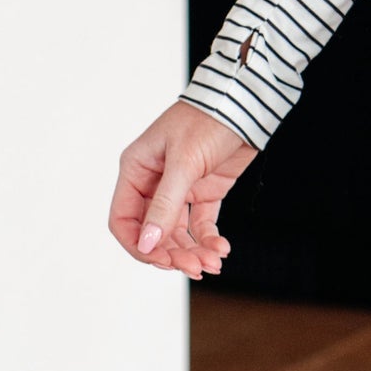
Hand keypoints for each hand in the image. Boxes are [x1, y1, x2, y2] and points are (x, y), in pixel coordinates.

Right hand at [110, 100, 255, 279]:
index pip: (123, 220)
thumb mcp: (184, 162)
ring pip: (177, 233)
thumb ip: (165, 204)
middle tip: (195, 267)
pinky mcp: (204, 191)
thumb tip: (148, 243)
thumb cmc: (208, 119)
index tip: (161, 261)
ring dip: (192, 251)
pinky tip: (221, 248)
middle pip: (153, 233)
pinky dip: (208, 239)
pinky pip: (200, 224)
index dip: (138, 246)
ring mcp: (179, 188)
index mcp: (136, 170)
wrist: (246, 104)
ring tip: (213, 262)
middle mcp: (153, 182)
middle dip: (172, 253)